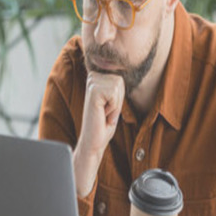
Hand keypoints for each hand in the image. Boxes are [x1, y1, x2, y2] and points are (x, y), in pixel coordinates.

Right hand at [73, 71, 124, 196]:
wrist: (93, 141)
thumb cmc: (103, 123)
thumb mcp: (113, 101)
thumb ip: (116, 87)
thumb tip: (123, 74)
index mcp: (95, 77)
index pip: (119, 79)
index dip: (118, 98)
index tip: (107, 108)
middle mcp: (91, 77)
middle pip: (119, 81)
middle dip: (117, 100)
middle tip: (105, 112)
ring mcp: (91, 83)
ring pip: (117, 87)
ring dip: (115, 105)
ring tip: (104, 113)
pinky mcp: (93, 91)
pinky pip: (114, 95)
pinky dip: (113, 108)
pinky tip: (102, 114)